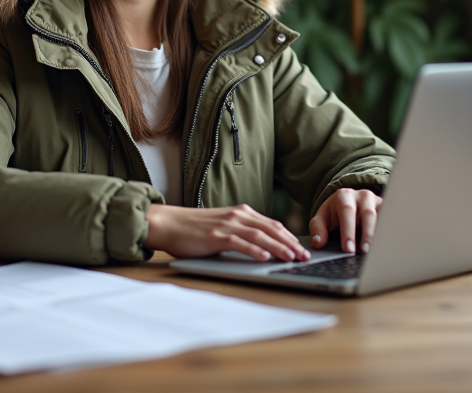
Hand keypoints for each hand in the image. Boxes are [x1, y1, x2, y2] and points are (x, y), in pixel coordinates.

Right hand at [143, 203, 310, 261]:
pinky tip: (265, 258)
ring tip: (291, 257)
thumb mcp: (222, 226)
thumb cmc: (193, 228)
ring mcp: (227, 225)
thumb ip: (240, 232)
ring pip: (259, 236)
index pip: (272, 224)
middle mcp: (237, 216)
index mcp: (240, 212)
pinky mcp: (216, 236)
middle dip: (290, 243)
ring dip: (278, 247)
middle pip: (271, 229)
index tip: (302, 248)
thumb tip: (261, 247)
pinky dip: (254, 250)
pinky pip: (240, 243)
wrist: (167, 223)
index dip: (289, 236)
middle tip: (304, 256)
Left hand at [309, 188, 382, 254]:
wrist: (347, 202)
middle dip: (366, 234)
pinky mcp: (387, 208)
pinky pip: (390, 220)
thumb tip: (318, 243)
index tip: (348, 248)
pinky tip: (386, 245)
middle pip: (367, 213)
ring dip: (379, 234)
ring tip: (375, 251)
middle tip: (363, 251)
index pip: (347, 211)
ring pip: (382, 216)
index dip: (348, 231)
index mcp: (344, 196)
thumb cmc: (334, 213)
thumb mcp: (322, 218)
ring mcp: (376, 201)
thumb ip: (317, 228)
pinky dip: (388, 232)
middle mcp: (362, 196)